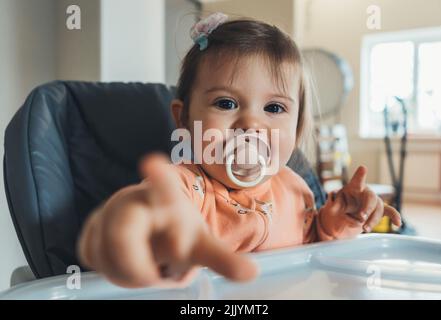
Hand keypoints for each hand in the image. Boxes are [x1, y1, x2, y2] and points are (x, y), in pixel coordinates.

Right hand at [77, 153, 257, 287]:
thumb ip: (223, 260)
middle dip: (137, 269)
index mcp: (165, 200)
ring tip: (144, 268)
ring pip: (107, 257)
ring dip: (129, 274)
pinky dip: (113, 271)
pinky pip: (94, 259)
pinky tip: (124, 262)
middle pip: (121, 238)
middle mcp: (132, 200)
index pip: (162, 187)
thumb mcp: (201, 246)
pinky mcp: (90, 230)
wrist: (148, 229)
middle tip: (152, 276)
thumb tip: (252, 272)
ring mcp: (106, 213)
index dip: (158, 176)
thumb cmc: (176, 233)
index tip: (152, 161)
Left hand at [320, 166, 401, 238]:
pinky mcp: (378, 211)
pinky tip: (397, 223)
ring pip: (378, 208)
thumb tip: (332, 197)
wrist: (343, 217)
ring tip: (364, 228)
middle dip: (367, 208)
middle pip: (371, 197)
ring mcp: (373, 202)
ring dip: (373, 219)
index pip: (357, 180)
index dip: (360, 175)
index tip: (363, 168)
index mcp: (353, 187)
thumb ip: (332, 203)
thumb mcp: (332, 206)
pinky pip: (389, 212)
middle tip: (361, 217)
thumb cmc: (338, 207)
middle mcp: (365, 193)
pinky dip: (394, 217)